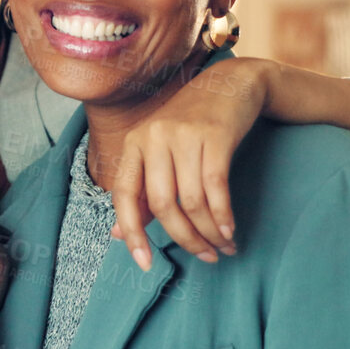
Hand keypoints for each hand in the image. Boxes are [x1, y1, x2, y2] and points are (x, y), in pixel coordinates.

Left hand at [109, 58, 267, 270]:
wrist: (233, 84)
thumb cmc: (192, 126)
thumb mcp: (160, 154)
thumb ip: (141, 194)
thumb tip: (117, 235)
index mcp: (134, 144)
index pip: (124, 196)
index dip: (132, 233)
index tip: (145, 264)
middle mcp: (153, 137)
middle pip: (163, 204)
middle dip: (184, 238)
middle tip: (205, 257)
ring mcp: (183, 134)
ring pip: (192, 200)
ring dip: (209, 232)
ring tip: (223, 247)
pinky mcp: (215, 135)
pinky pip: (216, 187)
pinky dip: (223, 215)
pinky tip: (229, 231)